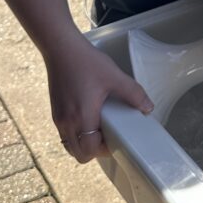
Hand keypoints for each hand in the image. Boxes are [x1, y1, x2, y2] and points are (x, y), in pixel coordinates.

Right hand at [46, 32, 154, 163]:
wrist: (61, 48)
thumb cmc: (86, 62)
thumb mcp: (114, 77)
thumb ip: (133, 93)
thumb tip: (148, 108)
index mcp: (82, 117)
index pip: (89, 150)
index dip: (104, 151)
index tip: (116, 140)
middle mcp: (66, 122)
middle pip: (78, 154)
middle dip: (94, 151)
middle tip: (108, 137)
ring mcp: (58, 118)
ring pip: (70, 145)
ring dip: (83, 144)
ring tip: (98, 128)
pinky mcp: (54, 111)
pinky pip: (64, 134)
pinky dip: (76, 134)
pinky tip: (87, 119)